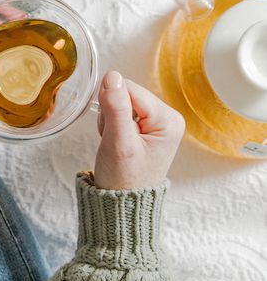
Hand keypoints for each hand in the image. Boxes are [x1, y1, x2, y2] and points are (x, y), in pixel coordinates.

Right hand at [94, 70, 183, 191]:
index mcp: (169, 119)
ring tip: (115, 143)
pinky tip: (116, 141)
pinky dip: (113, 124)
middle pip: (127, 93)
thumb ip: (116, 108)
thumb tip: (112, 76)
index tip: (113, 131)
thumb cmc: (123, 179)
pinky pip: (123, 110)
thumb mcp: (118, 143)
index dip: (112, 105)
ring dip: (111, 119)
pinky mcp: (148, 126)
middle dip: (112, 113)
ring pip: (122, 101)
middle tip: (114, 140)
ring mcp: (159, 121)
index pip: (130, 89)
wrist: (122, 203)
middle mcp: (168, 117)